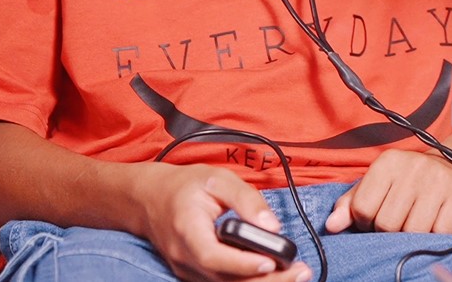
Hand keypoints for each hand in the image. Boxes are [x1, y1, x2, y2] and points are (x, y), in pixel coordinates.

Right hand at [129, 162, 309, 280]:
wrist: (150, 199)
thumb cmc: (185, 186)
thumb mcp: (217, 179)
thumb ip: (247, 199)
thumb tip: (272, 225)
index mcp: (187, 231)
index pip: (214, 256)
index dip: (242, 264)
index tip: (271, 261)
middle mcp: (185, 258)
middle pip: (225, 280)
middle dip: (266, 281)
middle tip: (301, 272)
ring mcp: (188, 270)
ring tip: (296, 274)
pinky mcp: (196, 274)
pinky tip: (275, 275)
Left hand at [326, 149, 451, 234]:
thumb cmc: (410, 180)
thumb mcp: (378, 184)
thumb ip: (351, 204)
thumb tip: (331, 226)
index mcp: (387, 162)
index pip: (363, 209)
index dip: (367, 222)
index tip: (377, 218)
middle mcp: (413, 166)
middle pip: (388, 224)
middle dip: (391, 231)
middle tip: (400, 221)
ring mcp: (439, 179)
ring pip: (414, 231)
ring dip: (414, 236)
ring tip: (418, 222)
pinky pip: (442, 233)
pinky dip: (438, 235)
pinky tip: (437, 221)